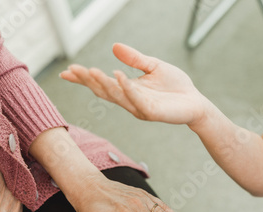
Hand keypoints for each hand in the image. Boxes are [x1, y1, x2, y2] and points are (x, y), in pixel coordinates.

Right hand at [60, 43, 213, 126]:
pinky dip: (126, 87)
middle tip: (72, 70)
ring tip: (90, 71)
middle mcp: (131, 100)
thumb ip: (135, 59)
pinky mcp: (152, 112)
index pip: (103, 84)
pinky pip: (136, 99)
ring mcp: (140, 108)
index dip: (85, 80)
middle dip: (88, 81)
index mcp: (129, 90)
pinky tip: (117, 75)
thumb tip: (114, 47)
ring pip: (117, 97)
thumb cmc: (176, 86)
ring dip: (102, 84)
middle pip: (104, 92)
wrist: (195, 102)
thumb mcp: (153, 66)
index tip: (67, 72)